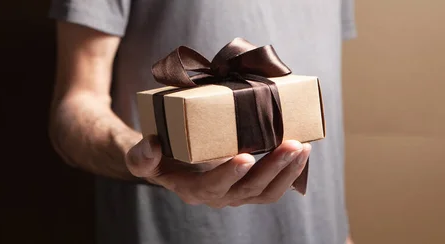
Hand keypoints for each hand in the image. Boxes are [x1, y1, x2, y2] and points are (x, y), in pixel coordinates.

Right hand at [125, 135, 310, 207]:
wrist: (172, 163)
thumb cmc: (159, 158)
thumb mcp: (141, 157)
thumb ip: (141, 156)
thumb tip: (152, 145)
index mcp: (192, 189)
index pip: (211, 187)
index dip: (228, 175)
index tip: (245, 157)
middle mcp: (218, 196)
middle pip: (249, 190)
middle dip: (273, 168)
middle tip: (291, 145)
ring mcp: (237, 194)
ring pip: (267, 192)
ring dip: (288, 172)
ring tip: (303, 148)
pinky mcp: (251, 187)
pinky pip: (274, 187)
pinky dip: (291, 173)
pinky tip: (302, 153)